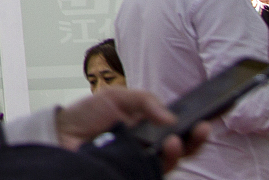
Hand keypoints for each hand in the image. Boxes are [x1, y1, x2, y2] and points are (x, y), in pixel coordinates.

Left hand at [55, 86, 208, 172]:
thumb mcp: (117, 96)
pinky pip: (148, 172)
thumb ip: (145, 101)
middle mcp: (148, 148)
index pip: (179, 131)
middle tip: (201, 129)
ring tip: (175, 141)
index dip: (195, 128)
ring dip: (176, 153)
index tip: (207, 120)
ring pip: (167, 164)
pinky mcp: (128, 172)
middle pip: (181, 150)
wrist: (61, 131)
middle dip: (194, 141)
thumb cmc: (87, 114)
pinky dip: (156, 163)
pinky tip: (155, 151)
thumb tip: (171, 119)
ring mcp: (139, 162)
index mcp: (148, 128)